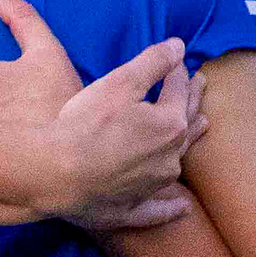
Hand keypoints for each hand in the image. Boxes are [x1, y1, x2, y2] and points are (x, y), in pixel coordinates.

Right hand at [43, 43, 203, 229]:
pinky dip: (171, 208)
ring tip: (201, 128)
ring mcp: (153, 186)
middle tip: (200, 85)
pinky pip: (158, 209)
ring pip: (177, 162)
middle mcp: (169, 157)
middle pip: (186, 123)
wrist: (55, 174)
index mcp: (170, 124)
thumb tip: (179, 47)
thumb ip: (152, 63)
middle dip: (192, 100)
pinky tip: (182, 209)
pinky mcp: (132, 209)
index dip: (177, 71)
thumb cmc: (84, 125)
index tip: (177, 60)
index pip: (178, 90)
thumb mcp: (118, 83)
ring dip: (189, 143)